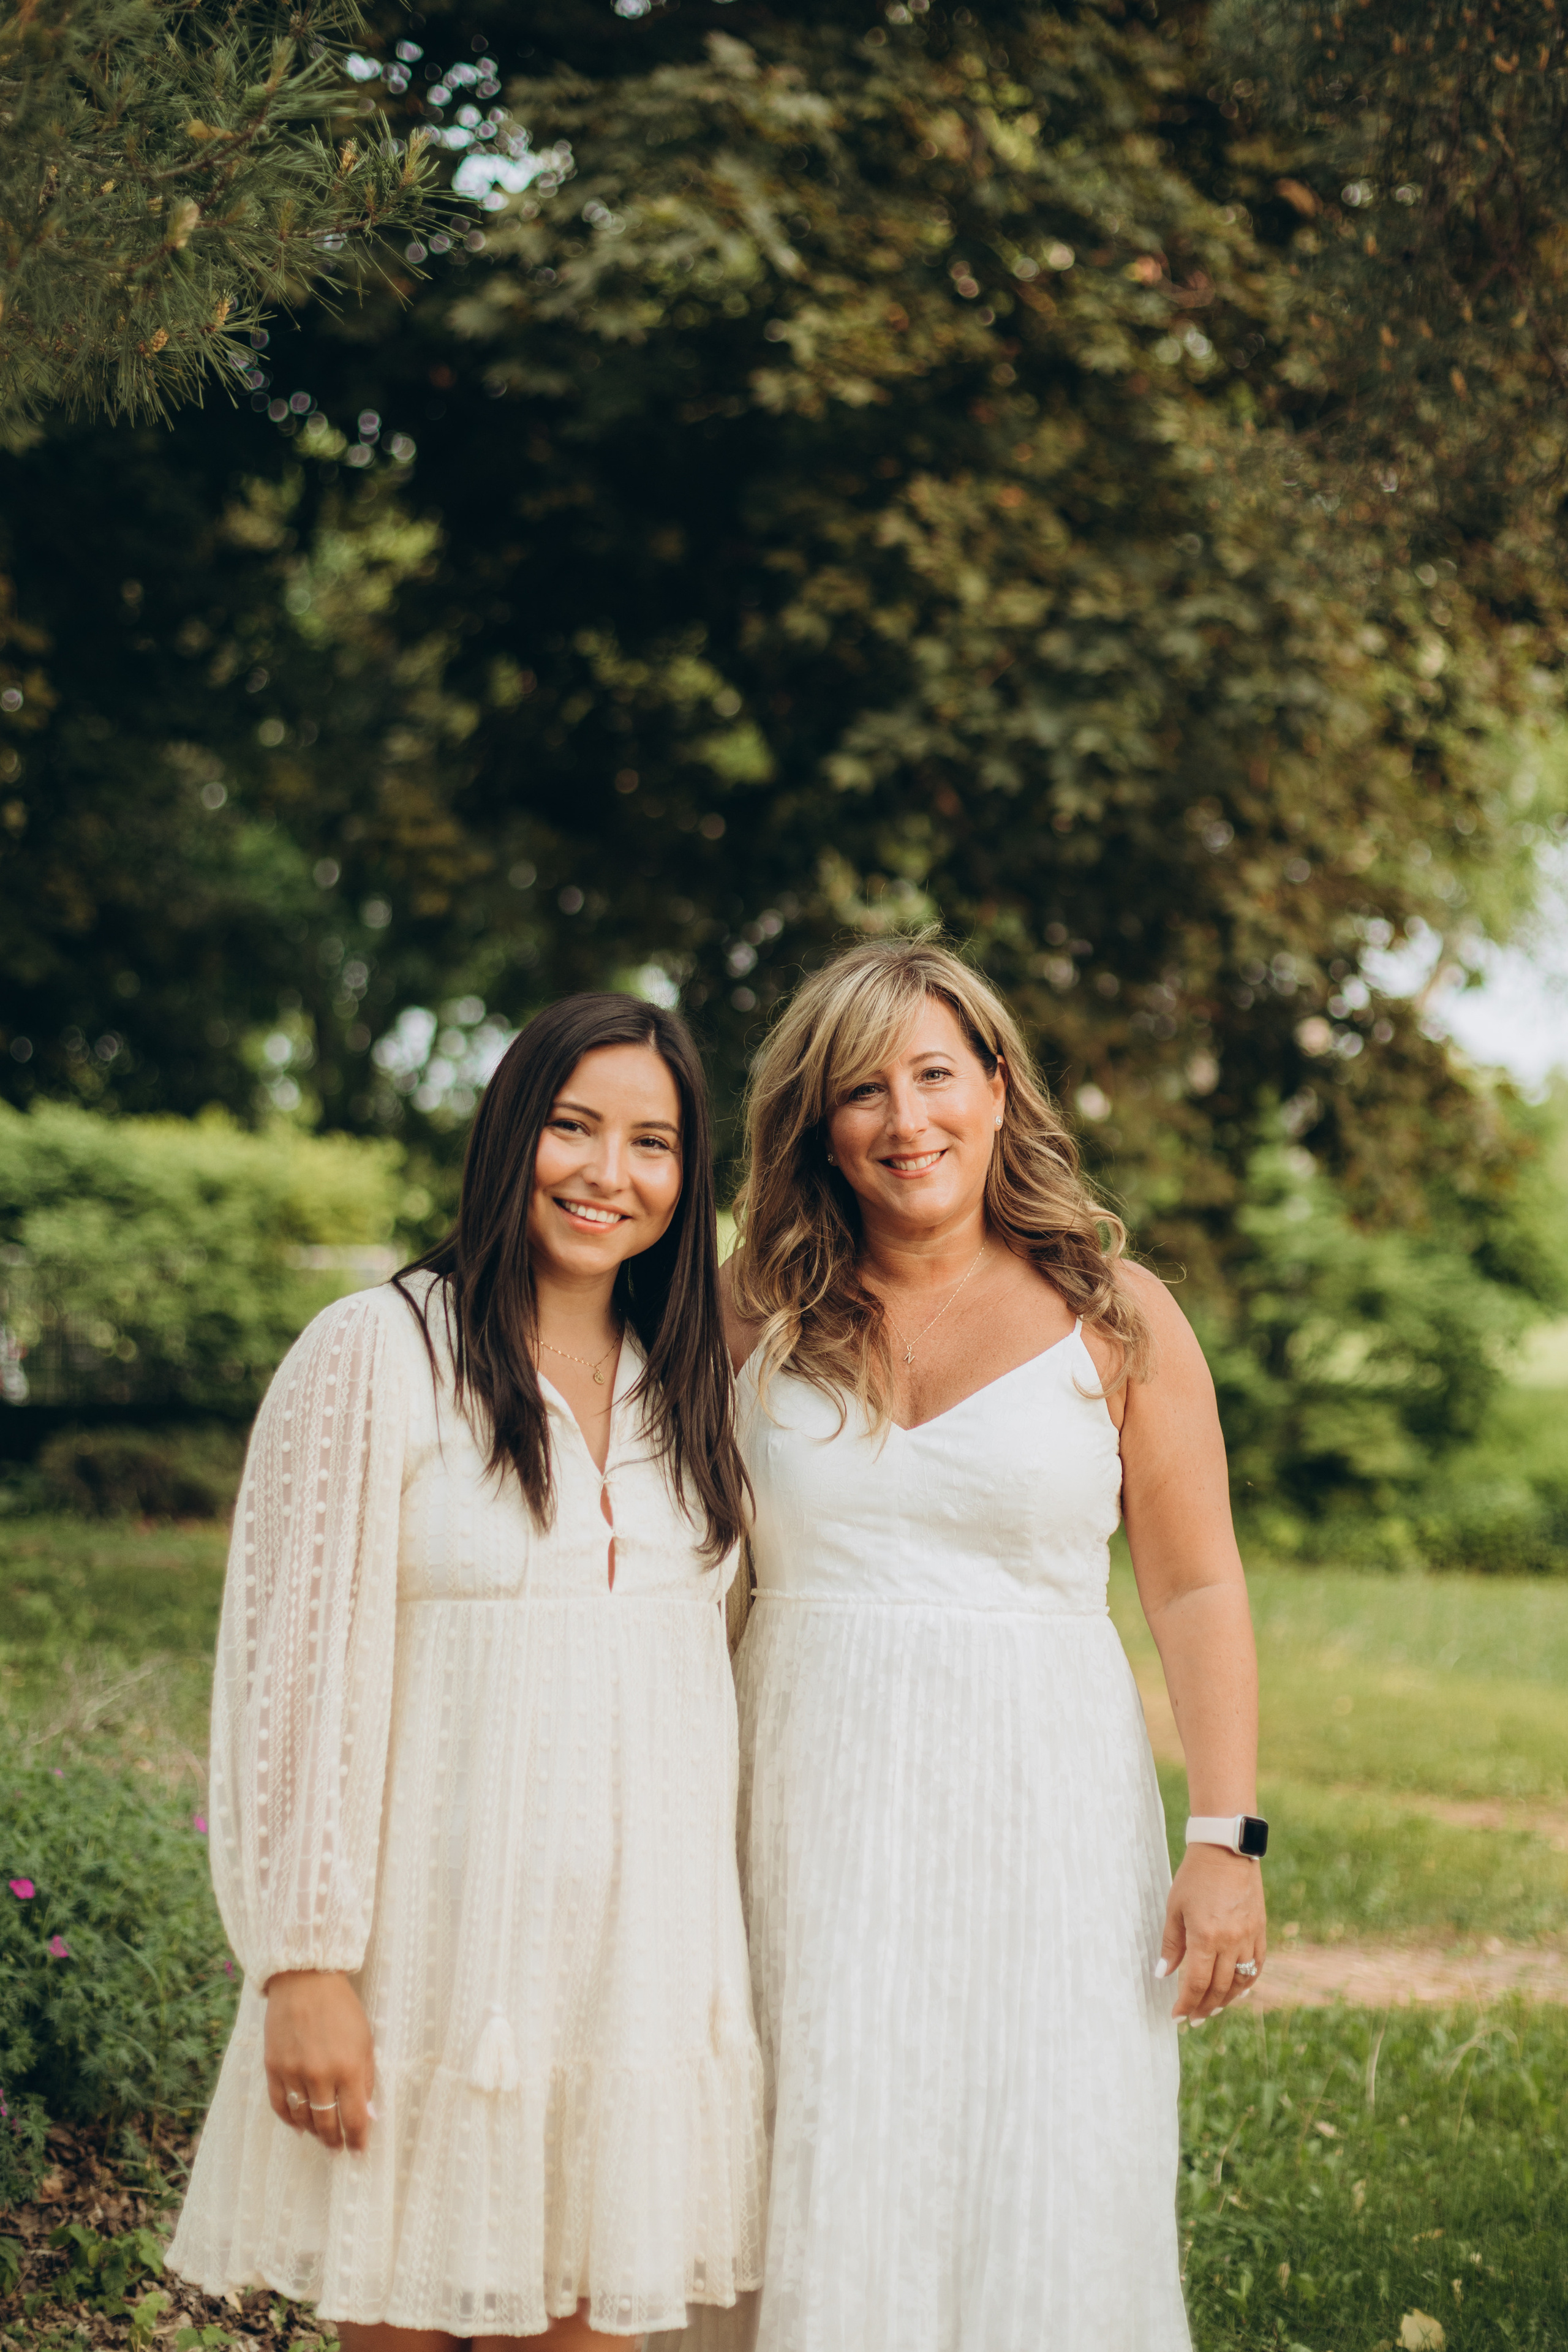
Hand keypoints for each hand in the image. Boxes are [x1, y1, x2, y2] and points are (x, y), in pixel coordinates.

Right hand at [263, 1970, 375, 2151]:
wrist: (305, 1981)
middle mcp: (320, 2074)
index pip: (354, 2119)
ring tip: (321, 2137)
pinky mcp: (273, 2067)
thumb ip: (366, 2080)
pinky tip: (299, 2126)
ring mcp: (293, 2072)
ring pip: (302, 2119)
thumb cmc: (342, 2010)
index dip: (357, 2140)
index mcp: (348, 2067)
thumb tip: (367, 2117)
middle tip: (338, 2150)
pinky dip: (290, 2120)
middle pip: (326, 2125)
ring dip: (313, 2133)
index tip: (359, 2151)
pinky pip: (280, 2106)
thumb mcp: (365, 2041)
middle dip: (335, 2142)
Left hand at [1157, 1844, 1266, 2023]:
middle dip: (1204, 2007)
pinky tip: (1238, 1990)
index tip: (1177, 2016)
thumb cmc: (1194, 1877)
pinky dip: (1248, 1982)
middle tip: (1193, 2018)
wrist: (1225, 1850)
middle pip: (1219, 1988)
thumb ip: (1171, 1944)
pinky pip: (1257, 1965)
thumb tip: (1163, 1974)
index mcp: (1206, 1937)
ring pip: (1240, 1982)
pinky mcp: (1261, 1930)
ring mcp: (1249, 1937)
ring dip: (1226, 2000)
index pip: (1197, 1984)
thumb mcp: (1175, 1908)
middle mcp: (1231, 1942)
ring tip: (1212, 2008)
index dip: (1186, 2004)